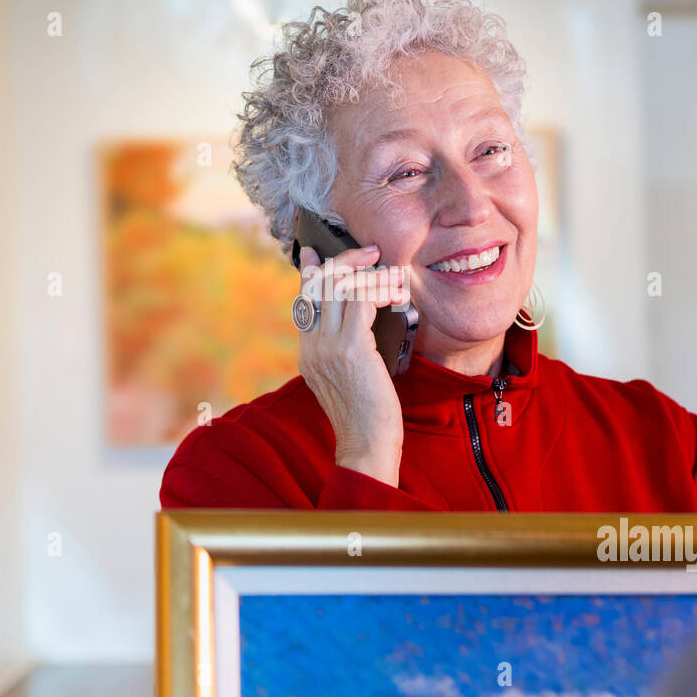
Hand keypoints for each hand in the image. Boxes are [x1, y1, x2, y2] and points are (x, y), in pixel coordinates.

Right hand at [296, 244, 409, 486]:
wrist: (366, 445)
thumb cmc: (366, 418)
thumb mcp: (346, 380)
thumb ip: (345, 352)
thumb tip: (363, 323)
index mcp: (308, 354)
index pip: (304, 302)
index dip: (309, 273)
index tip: (313, 253)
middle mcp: (313, 347)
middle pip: (319, 287)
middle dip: (343, 260)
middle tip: (368, 251)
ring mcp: (328, 347)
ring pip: (339, 288)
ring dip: (365, 271)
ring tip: (386, 267)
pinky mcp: (351, 348)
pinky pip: (361, 302)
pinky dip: (377, 290)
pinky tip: (392, 291)